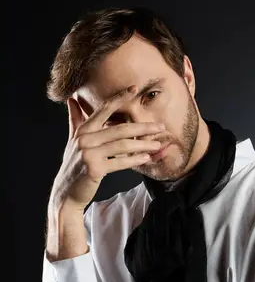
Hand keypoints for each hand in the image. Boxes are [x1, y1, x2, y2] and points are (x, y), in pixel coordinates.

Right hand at [50, 86, 164, 211]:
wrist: (66, 192)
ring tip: (157, 144)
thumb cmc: (74, 165)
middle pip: (120, 128)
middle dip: (143, 127)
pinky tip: (146, 158)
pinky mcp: (94, 168)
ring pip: (122, 145)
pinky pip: (120, 162)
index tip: (135, 89)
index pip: (104, 109)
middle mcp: (85, 139)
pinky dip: (134, 160)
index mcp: (83, 130)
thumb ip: (75, 120)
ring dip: (143, 144)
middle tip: (160, 127)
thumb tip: (72, 98)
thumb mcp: (73, 140)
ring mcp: (89, 153)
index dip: (120, 98)